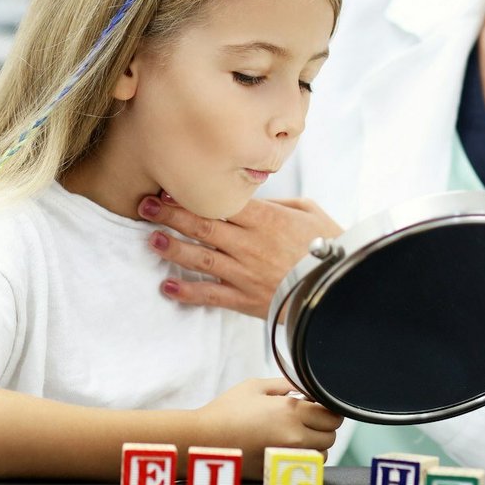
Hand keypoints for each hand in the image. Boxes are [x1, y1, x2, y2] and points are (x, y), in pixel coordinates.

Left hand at [142, 194, 342, 317]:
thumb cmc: (330, 246)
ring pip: (200, 258)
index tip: (172, 185)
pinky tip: (168, 287)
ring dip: (173, 248)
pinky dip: (188, 292)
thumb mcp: (310, 212)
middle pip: (203, 226)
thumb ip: (280, 203)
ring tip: (151, 239)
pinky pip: (211, 295)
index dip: (193, 194)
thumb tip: (258, 197)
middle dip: (171, 214)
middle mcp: (249, 244)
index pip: (221, 202)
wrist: (339, 289)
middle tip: (146, 206)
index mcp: (266, 219)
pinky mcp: (246, 299)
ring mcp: (245, 272)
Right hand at [195, 377, 342, 466]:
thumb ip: (284, 384)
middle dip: (324, 427)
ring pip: (322, 455)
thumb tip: (303, 389)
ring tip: (299, 436)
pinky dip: (303, 459)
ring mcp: (286, 457)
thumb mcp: (255, 387)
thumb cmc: (226, 411)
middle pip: (330, 437)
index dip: (329, 410)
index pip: (332, 415)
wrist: (202, 441)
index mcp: (291, 412)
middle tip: (309, 420)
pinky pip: (303, 467)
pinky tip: (289, 449)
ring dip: (317, 446)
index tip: (319, 407)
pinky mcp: (277, 472)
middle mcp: (294, 437)